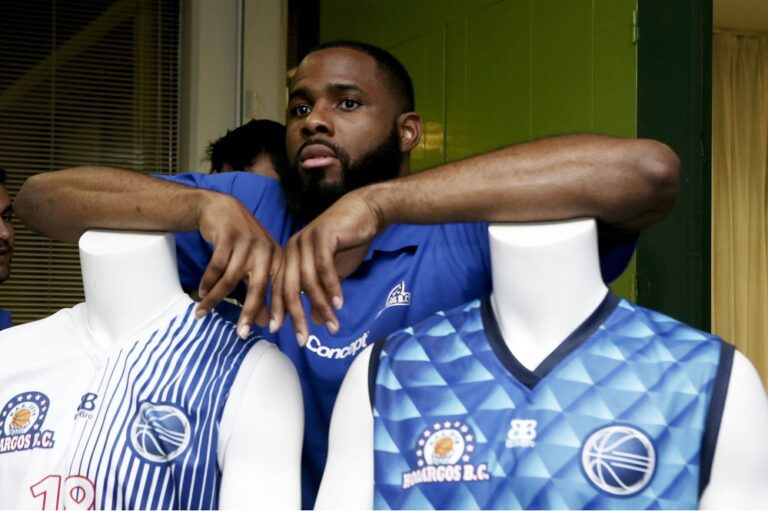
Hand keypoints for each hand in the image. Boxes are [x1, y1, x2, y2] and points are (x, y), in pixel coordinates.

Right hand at [194, 192, 281, 337]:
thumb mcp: (255, 265)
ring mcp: (248, 242)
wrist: (222, 208)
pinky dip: (207, 281)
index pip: (280, 288)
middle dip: (250, 312)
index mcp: (278, 258)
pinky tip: (200, 292)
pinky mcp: (229, 236)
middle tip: (241, 333)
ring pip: (231, 279)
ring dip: (214, 298)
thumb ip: (261, 290)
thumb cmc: (241, 242)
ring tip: (202, 312)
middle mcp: (266, 250)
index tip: (271, 330)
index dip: (277, 310)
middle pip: (258, 287)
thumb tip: (264, 322)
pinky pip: (216, 266)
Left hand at [270, 190, 383, 344]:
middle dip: (296, 316)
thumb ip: (321, 294)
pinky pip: (324, 268)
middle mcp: (293, 248)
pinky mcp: (322, 235)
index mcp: (290, 256)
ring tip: (333, 325)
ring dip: (321, 306)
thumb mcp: (334, 274)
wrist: (367, 212)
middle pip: (289, 288)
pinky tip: (340, 303)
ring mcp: (306, 240)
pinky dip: (332, 288)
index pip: (279, 287)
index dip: (278, 310)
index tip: (279, 331)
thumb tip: (315, 319)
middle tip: (303, 338)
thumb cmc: (349, 241)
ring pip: (308, 281)